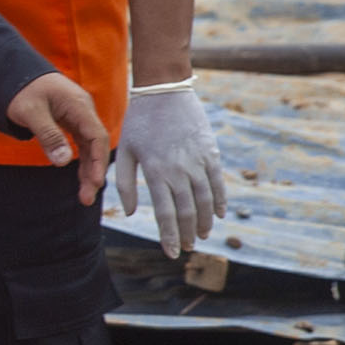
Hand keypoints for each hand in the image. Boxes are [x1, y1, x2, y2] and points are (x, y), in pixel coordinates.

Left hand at [6, 71, 112, 203]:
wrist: (14, 73)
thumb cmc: (22, 90)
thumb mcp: (31, 112)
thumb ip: (48, 135)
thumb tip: (63, 161)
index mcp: (78, 105)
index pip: (96, 136)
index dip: (98, 160)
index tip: (95, 182)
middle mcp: (83, 110)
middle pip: (96, 144)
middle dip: (94, 171)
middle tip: (87, 198)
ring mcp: (78, 115)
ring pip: (89, 146)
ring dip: (88, 169)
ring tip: (84, 195)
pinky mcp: (71, 120)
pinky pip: (81, 143)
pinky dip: (81, 160)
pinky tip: (81, 177)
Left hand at [109, 81, 226, 256]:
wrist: (164, 91)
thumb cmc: (139, 122)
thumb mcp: (124, 151)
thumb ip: (124, 183)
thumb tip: (131, 212)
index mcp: (155, 172)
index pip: (165, 214)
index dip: (169, 236)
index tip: (172, 253)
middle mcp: (178, 170)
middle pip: (187, 211)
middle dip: (187, 233)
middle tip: (188, 248)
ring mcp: (197, 161)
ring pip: (205, 200)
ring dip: (204, 221)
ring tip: (202, 235)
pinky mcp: (210, 152)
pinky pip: (218, 182)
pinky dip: (220, 200)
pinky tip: (219, 214)